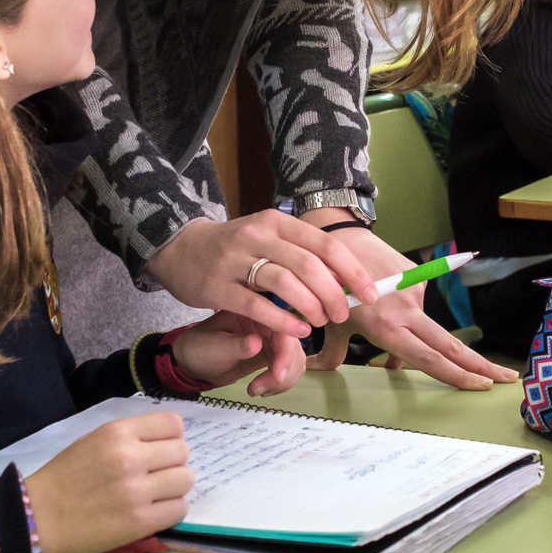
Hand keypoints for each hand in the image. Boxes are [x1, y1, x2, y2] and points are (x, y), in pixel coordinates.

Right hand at [29, 412, 191, 552]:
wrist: (36, 517)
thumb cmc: (64, 476)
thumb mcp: (94, 440)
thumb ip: (130, 436)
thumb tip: (167, 439)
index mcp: (117, 432)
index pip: (173, 424)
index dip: (171, 437)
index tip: (161, 449)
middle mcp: (131, 457)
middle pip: (183, 452)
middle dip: (173, 462)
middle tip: (157, 474)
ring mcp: (137, 491)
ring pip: (186, 480)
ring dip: (175, 487)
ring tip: (156, 493)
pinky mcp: (140, 522)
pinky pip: (180, 509)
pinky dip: (172, 510)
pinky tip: (154, 511)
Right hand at [144, 210, 380, 339]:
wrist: (181, 248)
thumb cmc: (235, 247)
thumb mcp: (268, 238)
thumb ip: (301, 255)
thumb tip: (347, 281)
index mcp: (277, 222)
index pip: (325, 245)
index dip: (352, 271)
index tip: (370, 293)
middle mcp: (258, 236)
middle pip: (308, 265)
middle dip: (333, 293)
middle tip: (342, 313)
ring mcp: (236, 260)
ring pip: (284, 283)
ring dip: (310, 306)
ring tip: (320, 321)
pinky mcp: (218, 287)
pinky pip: (257, 306)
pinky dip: (283, 320)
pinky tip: (298, 330)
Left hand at [171, 311, 306, 396]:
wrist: (193, 363)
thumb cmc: (199, 348)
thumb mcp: (212, 347)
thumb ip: (234, 345)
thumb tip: (257, 343)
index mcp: (254, 309)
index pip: (282, 323)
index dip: (287, 349)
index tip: (278, 373)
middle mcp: (268, 320)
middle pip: (295, 342)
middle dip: (285, 368)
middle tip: (262, 388)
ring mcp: (273, 338)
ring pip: (296, 358)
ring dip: (283, 379)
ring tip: (256, 390)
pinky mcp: (274, 354)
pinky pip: (290, 368)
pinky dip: (281, 383)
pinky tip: (261, 389)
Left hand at [303, 221, 518, 389]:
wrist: (340, 241)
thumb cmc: (332, 287)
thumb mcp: (334, 326)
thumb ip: (335, 353)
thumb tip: (325, 369)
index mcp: (387, 329)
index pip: (429, 359)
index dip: (456, 375)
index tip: (481, 385)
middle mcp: (406, 312)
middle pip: (450, 345)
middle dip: (481, 365)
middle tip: (507, 378)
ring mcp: (415, 293)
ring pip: (428, 327)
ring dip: (422, 337)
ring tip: (390, 324)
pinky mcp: (418, 278)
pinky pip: (417, 306)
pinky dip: (406, 314)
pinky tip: (384, 303)